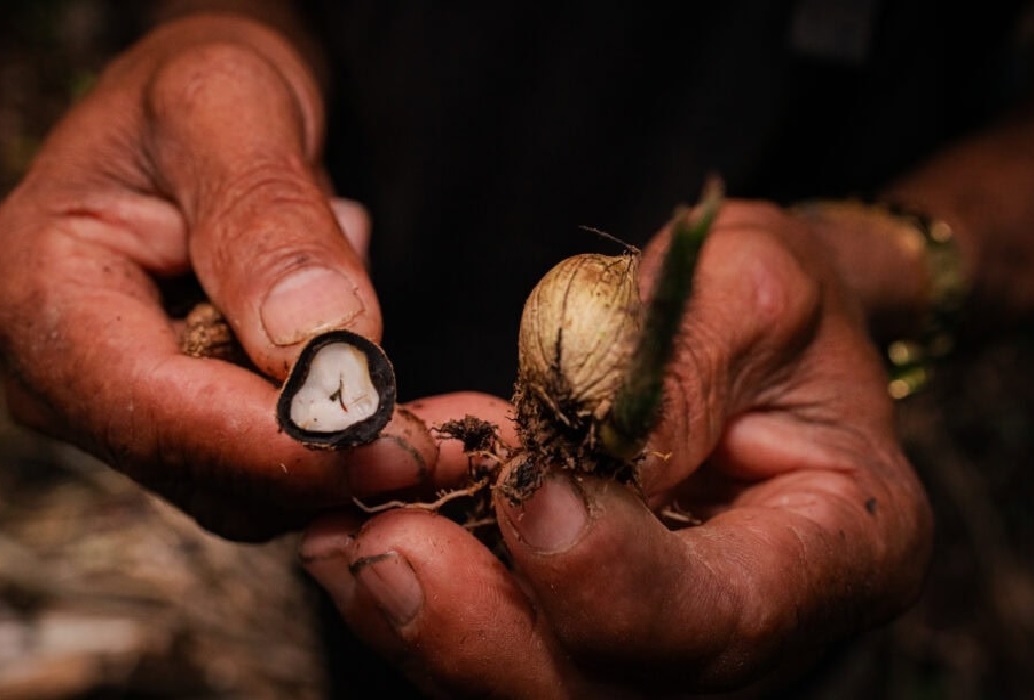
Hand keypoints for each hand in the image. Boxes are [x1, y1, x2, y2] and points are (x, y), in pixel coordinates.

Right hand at [0, 15, 430, 540]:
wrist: (200, 118)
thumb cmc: (199, 92)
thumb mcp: (228, 108)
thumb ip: (265, 218)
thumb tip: (313, 346)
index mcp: (31, 289)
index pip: (153, 409)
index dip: (280, 446)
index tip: (400, 447)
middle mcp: (52, 374)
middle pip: (198, 466)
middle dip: (330, 463)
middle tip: (460, 440)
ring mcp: (108, 410)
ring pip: (239, 487)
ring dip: (347, 464)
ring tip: (442, 412)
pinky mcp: (168, 426)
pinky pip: (259, 472)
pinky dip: (337, 454)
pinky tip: (390, 400)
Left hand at [299, 202, 933, 696]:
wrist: (756, 339)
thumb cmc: (768, 304)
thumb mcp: (748, 282)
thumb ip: (673, 364)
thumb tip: (568, 459)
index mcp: (841, 548)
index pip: (721, 618)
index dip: (610, 576)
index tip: (524, 489)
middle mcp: (749, 629)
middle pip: (610, 690)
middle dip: (484, 634)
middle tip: (382, 551)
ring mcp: (659, 640)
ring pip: (534, 682)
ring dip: (425, 624)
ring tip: (338, 543)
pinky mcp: (582, 622)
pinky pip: (495, 639)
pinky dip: (415, 598)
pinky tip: (349, 538)